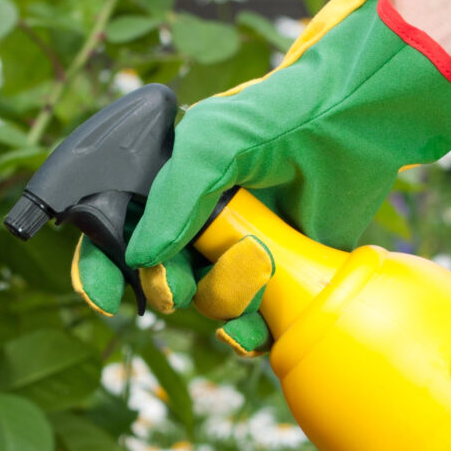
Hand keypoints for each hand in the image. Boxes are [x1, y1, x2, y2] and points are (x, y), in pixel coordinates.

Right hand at [71, 0, 450, 354]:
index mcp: (168, 190)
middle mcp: (198, 225)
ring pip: (207, 305)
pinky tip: (259, 317)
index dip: (102, 273)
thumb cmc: (273, 120)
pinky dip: (249, 330)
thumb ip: (171, 200)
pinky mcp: (280, 278)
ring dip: (223, 298)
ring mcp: (237, 253)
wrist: (348, 126)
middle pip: (161, 282)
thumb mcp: (208, 145)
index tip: (106, 298)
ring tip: (257, 264)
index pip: (116, 241)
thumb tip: (140, 260)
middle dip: (169, 287)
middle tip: (182, 282)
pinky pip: (251, 326)